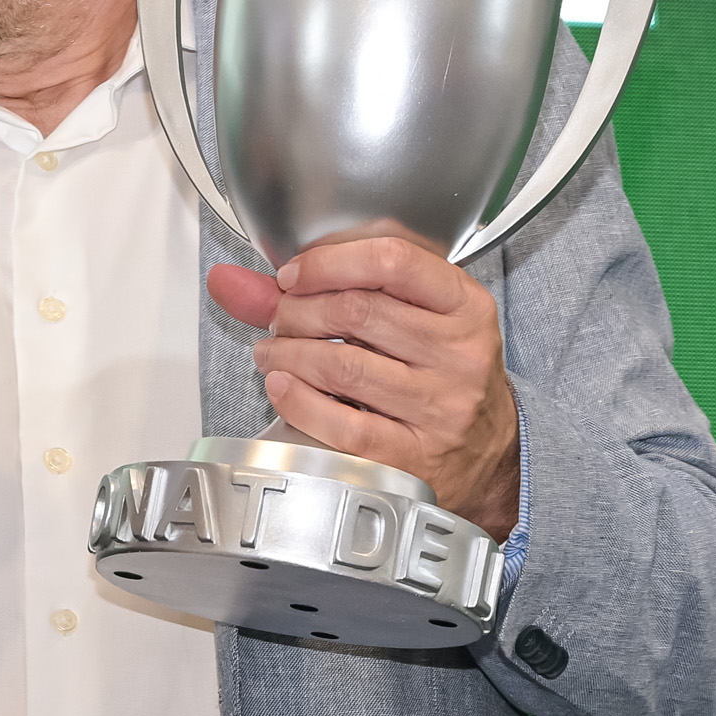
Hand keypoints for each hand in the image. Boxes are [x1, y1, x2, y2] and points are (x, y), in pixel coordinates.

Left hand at [208, 234, 522, 539]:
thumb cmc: (437, 375)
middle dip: (297, 310)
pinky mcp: (413, 456)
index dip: (328, 262)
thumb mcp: (408, 319)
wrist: (486, 454)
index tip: (292, 275)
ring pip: (343, 366)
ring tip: (272, 352)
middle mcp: (460, 354)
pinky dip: (298, 401)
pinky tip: (281, 386)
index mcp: (465, 306)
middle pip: (357, 311)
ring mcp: (440, 408)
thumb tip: (229, 281)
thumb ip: (326, 291)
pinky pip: (342, 425)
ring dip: (288, 354)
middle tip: (277, 318)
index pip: (393, 260)